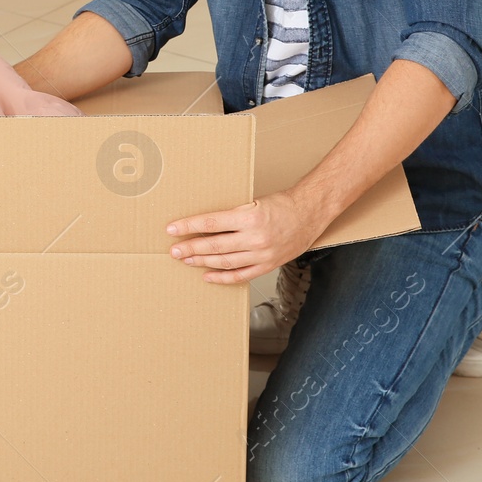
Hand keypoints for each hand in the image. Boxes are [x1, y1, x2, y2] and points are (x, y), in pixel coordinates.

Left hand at [166, 190, 328, 283]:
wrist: (309, 214)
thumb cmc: (281, 204)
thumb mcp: (253, 203)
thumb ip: (231, 216)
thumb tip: (204, 225)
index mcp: (249, 217)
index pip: (211, 223)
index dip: (189, 226)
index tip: (172, 229)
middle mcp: (255, 238)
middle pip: (215, 245)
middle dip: (191, 248)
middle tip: (174, 250)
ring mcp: (262, 254)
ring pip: (225, 262)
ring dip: (202, 262)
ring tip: (186, 260)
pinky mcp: (268, 265)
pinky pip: (241, 275)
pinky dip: (222, 278)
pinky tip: (207, 276)